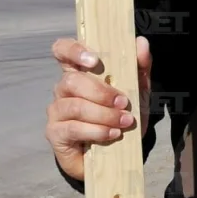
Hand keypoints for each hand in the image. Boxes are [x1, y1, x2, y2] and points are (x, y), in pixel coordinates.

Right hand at [46, 36, 151, 180]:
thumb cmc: (121, 115)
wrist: (117, 155)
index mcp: (79, 71)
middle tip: (123, 103)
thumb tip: (141, 42)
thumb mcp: (138, 90)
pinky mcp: (55, 133)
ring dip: (103, 114)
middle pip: (71, 80)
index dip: (73, 50)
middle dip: (101, 92)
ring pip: (75, 105)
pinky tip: (112, 134)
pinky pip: (73, 128)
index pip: (63, 50)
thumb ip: (140, 66)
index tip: (94, 61)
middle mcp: (63, 88)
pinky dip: (96, 130)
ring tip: (123, 122)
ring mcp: (57, 110)